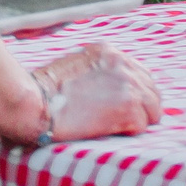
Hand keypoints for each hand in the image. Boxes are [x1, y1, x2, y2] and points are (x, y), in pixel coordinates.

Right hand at [20, 43, 161, 142]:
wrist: (33, 104)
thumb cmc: (40, 92)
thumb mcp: (73, 68)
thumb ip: (96, 74)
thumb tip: (107, 91)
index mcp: (109, 52)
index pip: (139, 74)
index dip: (134, 93)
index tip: (124, 106)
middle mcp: (123, 65)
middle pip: (151, 90)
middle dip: (141, 107)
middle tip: (125, 122)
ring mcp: (128, 85)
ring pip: (152, 108)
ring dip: (138, 121)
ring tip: (118, 130)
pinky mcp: (128, 107)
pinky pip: (142, 125)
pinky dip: (129, 132)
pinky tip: (111, 133)